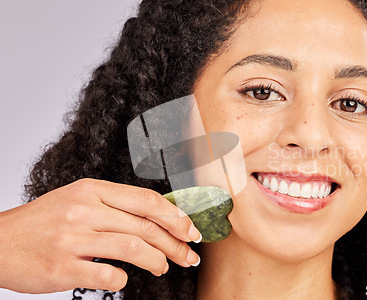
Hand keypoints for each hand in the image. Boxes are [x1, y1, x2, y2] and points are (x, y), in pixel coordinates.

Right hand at [0, 178, 201, 293]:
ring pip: (133, 247)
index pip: (146, 200)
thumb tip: (159, 219)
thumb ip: (115, 206)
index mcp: (91, 190)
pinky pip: (108, 275)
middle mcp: (83, 210)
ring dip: (158, 260)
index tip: (191, 229)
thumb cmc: (43, 222)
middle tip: (188, 255)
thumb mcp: (78, 199)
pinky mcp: (62, 267)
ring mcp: (72, 238)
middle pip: (145, 225)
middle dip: (175, 242)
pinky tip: (125, 278)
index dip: (175, 216)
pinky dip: (124, 279)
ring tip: (164, 266)